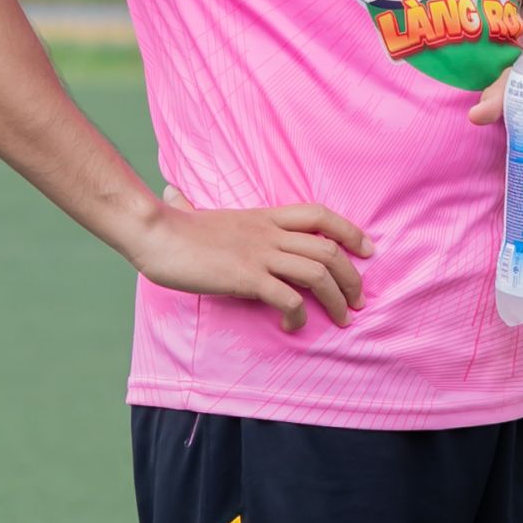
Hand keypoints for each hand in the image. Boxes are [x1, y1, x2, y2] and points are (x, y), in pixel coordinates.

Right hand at [133, 195, 367, 331]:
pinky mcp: (246, 278)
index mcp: (264, 217)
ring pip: (317, 273)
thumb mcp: (195, 213)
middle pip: (329, 248)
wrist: (154, 234)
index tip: (367, 249)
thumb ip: (193, 206)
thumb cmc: (170, 228)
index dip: (350, 231)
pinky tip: (294, 326)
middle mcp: (268, 233)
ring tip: (341, 318)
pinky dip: (298, 315)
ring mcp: (259, 255)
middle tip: (358, 300)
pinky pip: (287, 298)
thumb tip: (173, 195)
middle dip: (352, 276)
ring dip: (336, 299)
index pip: (320, 215)